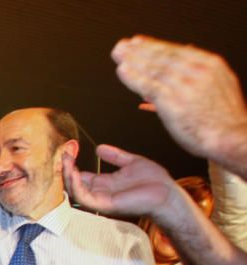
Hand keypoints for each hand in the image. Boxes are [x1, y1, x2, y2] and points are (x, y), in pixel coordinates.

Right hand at [63, 146, 187, 222]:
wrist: (166, 194)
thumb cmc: (153, 181)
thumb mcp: (131, 162)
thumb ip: (115, 156)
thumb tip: (99, 148)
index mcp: (105, 183)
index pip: (80, 176)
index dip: (71, 165)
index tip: (67, 152)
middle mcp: (100, 192)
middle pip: (74, 183)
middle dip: (65, 169)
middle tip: (62, 154)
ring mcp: (100, 200)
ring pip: (75, 190)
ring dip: (68, 175)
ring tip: (66, 160)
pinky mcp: (104, 205)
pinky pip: (84, 197)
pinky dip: (76, 185)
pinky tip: (74, 172)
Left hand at [112, 35, 246, 171]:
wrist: (230, 137)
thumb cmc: (223, 120)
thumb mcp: (219, 88)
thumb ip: (197, 79)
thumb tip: (178, 75)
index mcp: (211, 65)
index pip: (177, 51)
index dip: (154, 45)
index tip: (138, 42)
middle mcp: (197, 72)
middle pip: (163, 57)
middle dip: (139, 50)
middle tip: (121, 46)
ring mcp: (185, 87)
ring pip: (154, 69)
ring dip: (133, 60)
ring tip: (118, 55)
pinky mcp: (173, 103)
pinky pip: (149, 86)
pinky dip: (134, 78)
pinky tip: (122, 71)